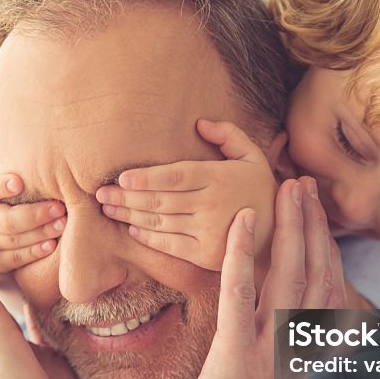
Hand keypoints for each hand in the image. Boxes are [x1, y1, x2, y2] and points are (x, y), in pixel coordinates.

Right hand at [0, 113, 66, 281]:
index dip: (2, 185)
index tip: (19, 181)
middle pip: (4, 219)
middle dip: (33, 214)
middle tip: (60, 206)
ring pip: (13, 240)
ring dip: (40, 232)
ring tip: (64, 223)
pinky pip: (16, 259)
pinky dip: (34, 251)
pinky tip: (53, 245)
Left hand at [94, 119, 276, 270]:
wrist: (279, 234)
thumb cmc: (260, 189)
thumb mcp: (252, 156)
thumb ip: (228, 135)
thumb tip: (199, 123)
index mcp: (219, 178)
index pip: (176, 177)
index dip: (147, 177)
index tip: (122, 177)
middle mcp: (211, 205)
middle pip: (160, 200)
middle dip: (126, 196)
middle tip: (100, 192)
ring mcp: (208, 232)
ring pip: (160, 222)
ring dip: (130, 215)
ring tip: (108, 208)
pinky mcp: (206, 255)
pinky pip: (170, 245)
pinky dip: (148, 237)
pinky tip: (132, 228)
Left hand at [173, 176, 345, 378]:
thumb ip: (281, 362)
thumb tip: (280, 339)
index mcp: (301, 358)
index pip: (323, 294)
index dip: (322, 251)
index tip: (316, 219)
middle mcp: (293, 350)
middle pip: (314, 276)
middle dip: (312, 227)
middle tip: (306, 184)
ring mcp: (267, 352)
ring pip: (287, 278)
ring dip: (290, 228)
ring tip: (290, 188)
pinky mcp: (236, 358)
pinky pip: (240, 297)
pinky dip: (241, 255)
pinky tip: (242, 220)